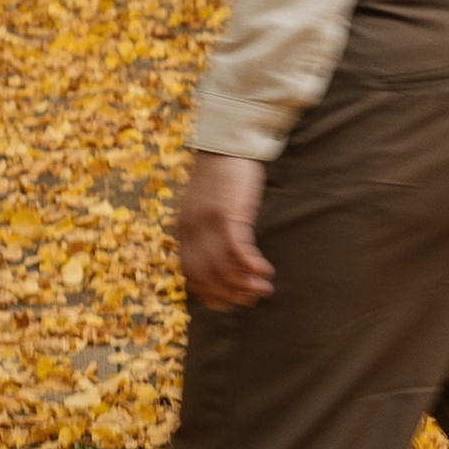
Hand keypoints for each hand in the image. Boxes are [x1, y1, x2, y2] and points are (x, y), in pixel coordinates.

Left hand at [176, 152, 272, 309]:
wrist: (227, 144)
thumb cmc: (220, 174)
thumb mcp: (203, 205)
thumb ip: (204, 229)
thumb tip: (218, 255)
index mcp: (182, 230)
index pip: (190, 273)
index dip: (208, 293)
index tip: (225, 303)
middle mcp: (191, 231)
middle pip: (206, 276)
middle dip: (228, 294)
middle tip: (248, 300)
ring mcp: (208, 224)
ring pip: (223, 268)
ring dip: (244, 284)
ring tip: (262, 290)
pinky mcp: (229, 216)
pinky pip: (239, 252)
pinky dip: (252, 267)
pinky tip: (265, 271)